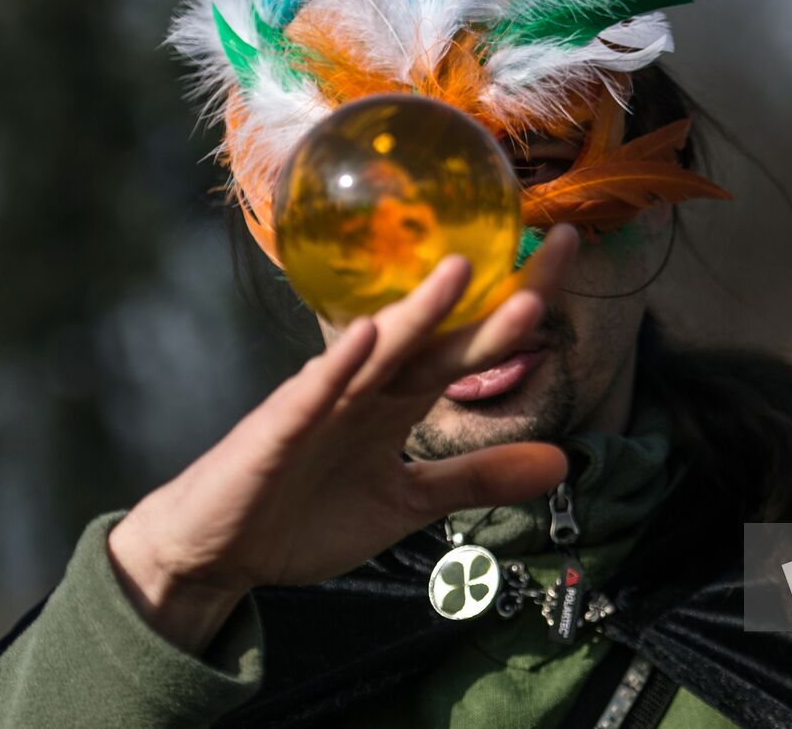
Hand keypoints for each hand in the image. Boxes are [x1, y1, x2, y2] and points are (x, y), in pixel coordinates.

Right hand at [107, 225, 579, 653]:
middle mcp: (371, 385)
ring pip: (381, 351)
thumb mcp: (411, 501)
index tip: (569, 251)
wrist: (221, 547)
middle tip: (560, 243)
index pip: (474, 343)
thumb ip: (479, 477)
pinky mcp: (278, 430)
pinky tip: (367, 334)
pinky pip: (310, 395)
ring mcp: (323, 402)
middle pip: (442, 334)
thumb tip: (562, 461)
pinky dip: (337, 367)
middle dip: (497, 294)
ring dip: (419, 312)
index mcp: (403, 397)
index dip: (522, 304)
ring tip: (462, 269)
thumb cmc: (311, 513)